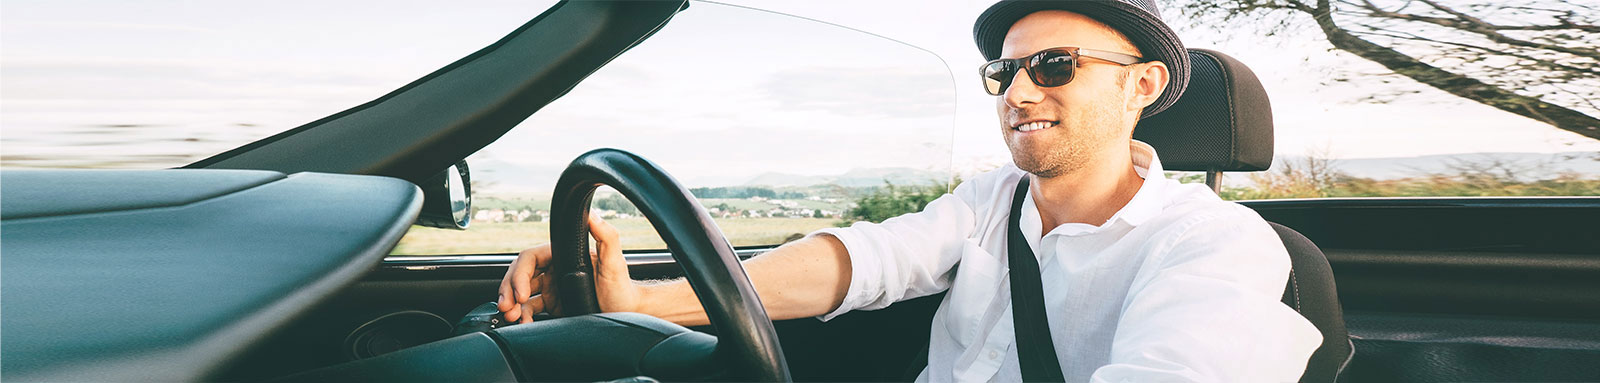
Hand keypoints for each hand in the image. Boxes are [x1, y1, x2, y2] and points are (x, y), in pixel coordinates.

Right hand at [497, 213, 641, 322]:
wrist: (628, 312)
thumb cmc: (623, 287)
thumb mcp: (615, 262)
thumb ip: (606, 236)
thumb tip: (592, 214)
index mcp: (562, 255)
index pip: (530, 258)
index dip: (520, 274)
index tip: (522, 293)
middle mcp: (554, 269)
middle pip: (520, 275)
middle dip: (508, 290)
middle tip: (507, 307)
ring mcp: (552, 288)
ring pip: (521, 293)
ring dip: (512, 304)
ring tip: (512, 317)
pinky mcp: (553, 305)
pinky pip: (530, 309)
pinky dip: (523, 316)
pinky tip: (524, 324)